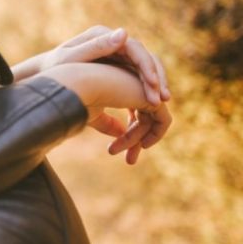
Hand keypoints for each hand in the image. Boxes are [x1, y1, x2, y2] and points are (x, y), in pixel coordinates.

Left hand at [12, 25, 170, 106]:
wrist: (43, 75)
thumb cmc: (53, 69)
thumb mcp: (70, 59)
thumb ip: (95, 48)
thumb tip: (124, 33)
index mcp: (103, 36)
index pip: (135, 48)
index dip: (147, 67)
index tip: (154, 86)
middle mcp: (113, 41)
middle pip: (144, 57)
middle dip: (156, 78)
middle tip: (163, 100)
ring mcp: (116, 54)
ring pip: (145, 67)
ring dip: (155, 85)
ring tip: (161, 104)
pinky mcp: (117, 67)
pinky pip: (137, 77)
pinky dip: (144, 90)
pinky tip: (149, 107)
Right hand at [36, 62, 171, 164]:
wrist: (79, 87)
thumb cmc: (79, 98)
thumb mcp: (93, 113)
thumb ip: (108, 123)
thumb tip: (121, 134)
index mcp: (121, 83)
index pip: (133, 109)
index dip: (127, 131)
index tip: (113, 149)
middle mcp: (135, 82)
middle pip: (144, 116)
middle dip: (135, 140)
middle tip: (129, 161)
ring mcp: (145, 87)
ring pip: (150, 120)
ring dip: (138, 141)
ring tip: (126, 158)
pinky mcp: (153, 95)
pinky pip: (163, 119)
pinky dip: (157, 134)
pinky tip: (144, 146)